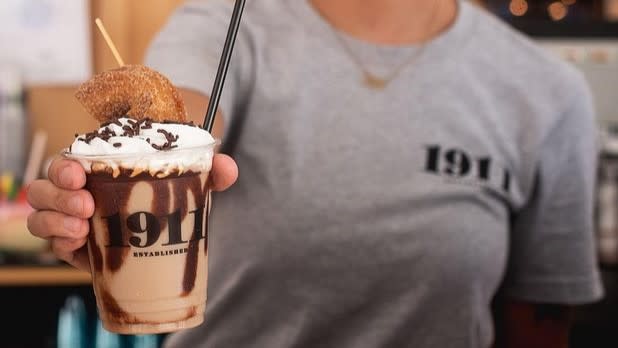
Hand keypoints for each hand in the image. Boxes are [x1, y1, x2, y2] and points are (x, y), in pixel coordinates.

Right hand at [27, 154, 238, 272]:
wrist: (166, 232)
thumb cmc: (168, 197)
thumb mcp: (190, 182)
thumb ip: (211, 172)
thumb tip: (228, 168)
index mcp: (98, 170)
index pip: (67, 162)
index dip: (64, 166)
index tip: (79, 172)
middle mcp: (79, 194)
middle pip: (45, 189)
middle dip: (58, 195)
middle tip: (86, 205)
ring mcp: (75, 223)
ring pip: (41, 217)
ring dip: (54, 222)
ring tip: (81, 230)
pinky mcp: (78, 250)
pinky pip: (54, 247)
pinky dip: (60, 246)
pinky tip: (78, 247)